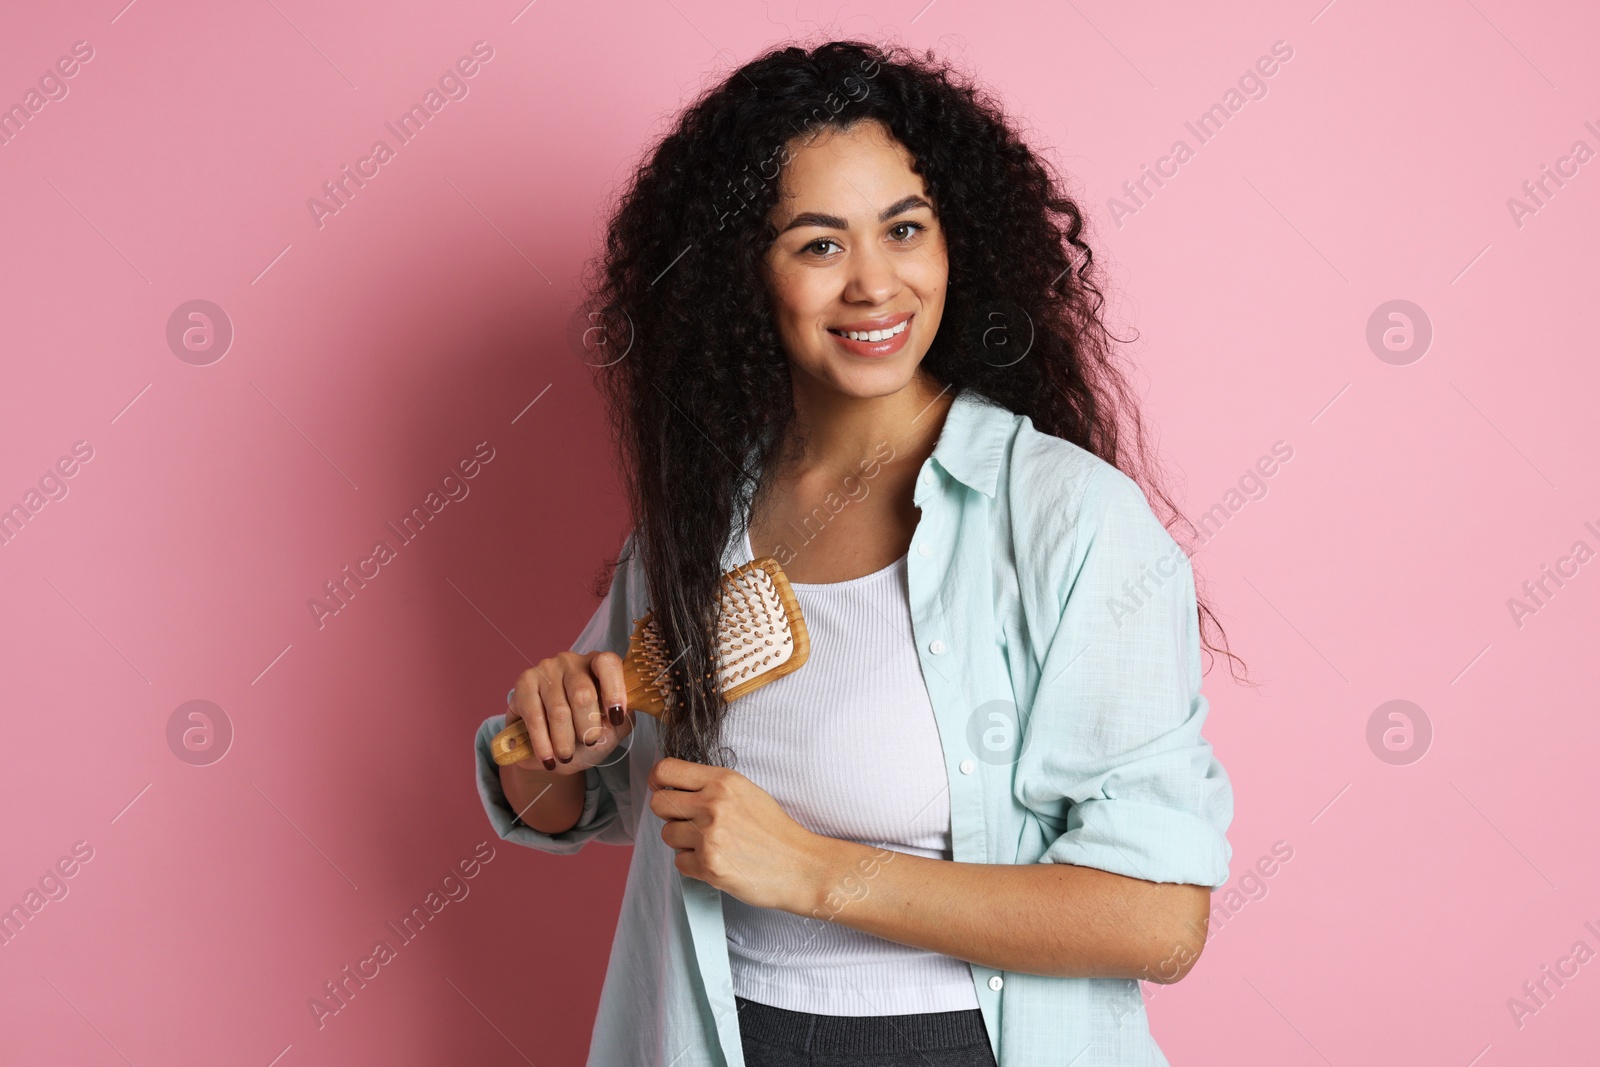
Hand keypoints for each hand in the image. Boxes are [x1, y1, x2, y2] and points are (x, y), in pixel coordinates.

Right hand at [506, 651, 635, 773]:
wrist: (552, 750)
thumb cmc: (585, 733)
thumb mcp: (611, 729)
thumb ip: (624, 718)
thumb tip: (626, 710)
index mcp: (598, 665)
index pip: (607, 664)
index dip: (614, 691)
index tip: (616, 719)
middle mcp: (572, 662)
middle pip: (582, 693)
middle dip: (587, 728)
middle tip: (588, 743)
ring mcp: (546, 669)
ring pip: (558, 710)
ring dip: (564, 741)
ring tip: (566, 756)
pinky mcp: (525, 683)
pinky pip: (535, 718)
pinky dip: (543, 743)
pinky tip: (548, 757)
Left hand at [648, 757, 828, 913]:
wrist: (800, 866)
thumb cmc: (775, 831)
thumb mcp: (746, 792)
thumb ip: (710, 786)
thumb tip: (671, 788)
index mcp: (723, 780)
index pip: (665, 770)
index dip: (658, 781)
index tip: (662, 789)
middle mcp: (713, 804)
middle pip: (658, 803)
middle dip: (669, 814)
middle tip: (689, 822)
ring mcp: (710, 835)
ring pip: (667, 835)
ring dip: (683, 842)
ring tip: (711, 844)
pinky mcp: (709, 865)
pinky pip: (679, 862)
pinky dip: (694, 865)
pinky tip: (718, 861)